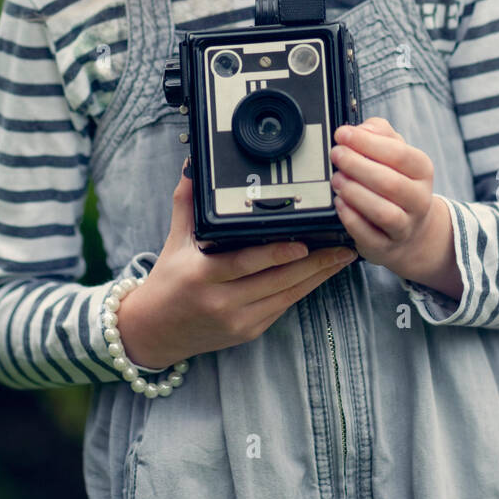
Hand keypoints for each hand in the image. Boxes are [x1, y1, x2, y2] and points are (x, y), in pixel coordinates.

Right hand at [114, 163, 357, 369]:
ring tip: (342, 257)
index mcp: (202, 276)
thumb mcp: (175, 240)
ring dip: (318, 277)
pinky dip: (304, 289)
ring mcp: (237, 320)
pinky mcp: (248, 332)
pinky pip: (283, 307)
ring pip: (287, 296)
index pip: (245, 263)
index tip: (304, 243)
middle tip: (343, 245)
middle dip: (315, 264)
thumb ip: (187, 202)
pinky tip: (322, 274)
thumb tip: (194, 166)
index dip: (277, 254)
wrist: (155, 332)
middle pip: (276, 281)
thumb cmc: (167, 282)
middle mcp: (221, 302)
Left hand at [329, 116, 442, 276]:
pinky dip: (351, 218)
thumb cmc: (397, 181)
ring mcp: (405, 226)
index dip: (367, 143)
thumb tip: (361, 129)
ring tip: (337, 179)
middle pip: (389, 182)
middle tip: (336, 155)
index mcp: (422, 170)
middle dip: (357, 166)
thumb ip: (379, 133)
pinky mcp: (386, 247)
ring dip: (355, 193)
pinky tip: (340, 203)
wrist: (411, 230)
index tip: (342, 134)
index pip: (399, 154)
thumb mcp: (395, 152)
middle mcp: (418, 199)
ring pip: (383, 212)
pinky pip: (368, 235)